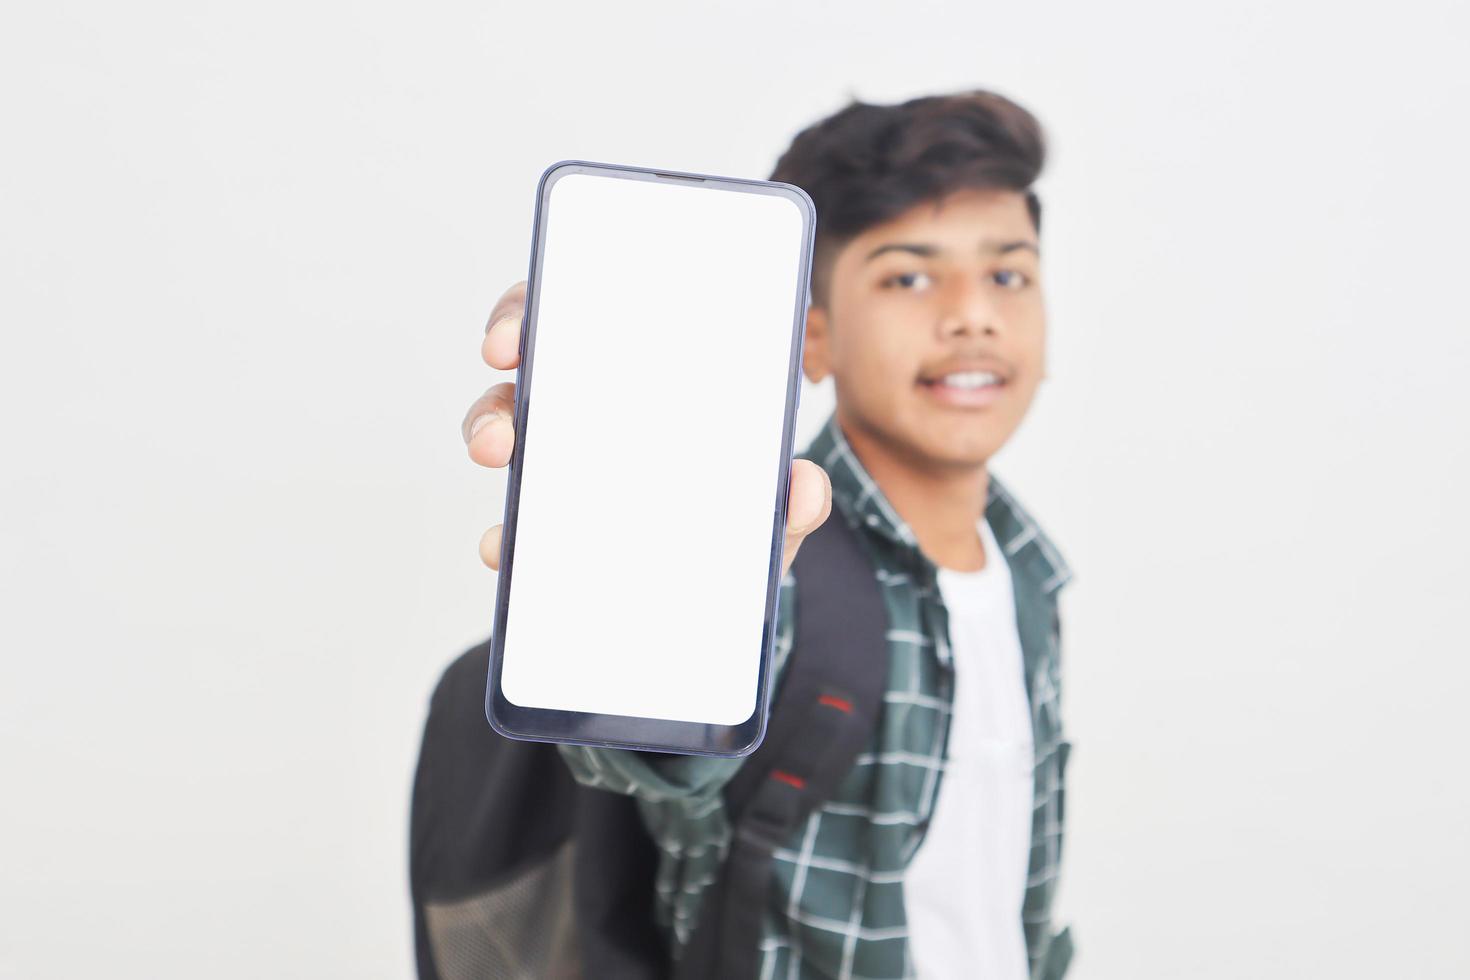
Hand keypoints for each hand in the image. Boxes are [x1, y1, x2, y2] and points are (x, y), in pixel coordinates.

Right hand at [462, 280, 832, 575]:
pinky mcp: (544, 536)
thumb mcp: (771, 515)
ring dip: (488, 428)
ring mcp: (560, 472)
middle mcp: (591, 416)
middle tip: (504, 367)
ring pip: (504, 431)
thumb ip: (797, 501)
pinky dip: (504, 535)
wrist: (713, 613)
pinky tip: (505, 545)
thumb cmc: (735, 537)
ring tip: (498, 450)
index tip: (524, 324)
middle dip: (510, 354)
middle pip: (531, 364)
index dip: (540, 308)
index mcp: (645, 388)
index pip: (583, 321)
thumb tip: (804, 486)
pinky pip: (511, 527)